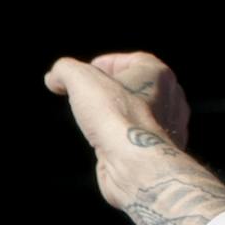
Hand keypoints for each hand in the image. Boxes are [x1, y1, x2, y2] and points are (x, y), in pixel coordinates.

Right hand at [44, 51, 197, 209]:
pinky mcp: (158, 152)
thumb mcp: (80, 79)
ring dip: (114, 113)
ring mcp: (168, 128)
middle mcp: (171, 99)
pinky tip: (103, 141)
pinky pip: (137, 137)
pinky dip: (119, 136)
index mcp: (160, 75)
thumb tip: (54, 78)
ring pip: (137, 113)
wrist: (136, 164)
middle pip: (137, 87)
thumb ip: (65, 70)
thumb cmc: (116, 116)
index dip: (108, 63)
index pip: (134, 61)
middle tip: (85, 94)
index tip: (86, 72)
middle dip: (110, 88)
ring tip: (91, 117)